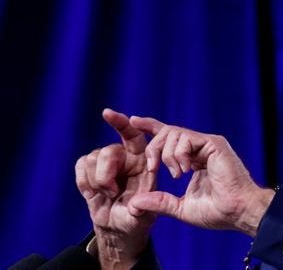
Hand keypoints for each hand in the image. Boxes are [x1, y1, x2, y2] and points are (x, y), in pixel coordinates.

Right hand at [75, 109, 155, 268]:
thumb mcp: (142, 217)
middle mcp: (127, 157)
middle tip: (111, 193)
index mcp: (144, 161)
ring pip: (92, 158)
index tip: (107, 114)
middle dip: (105, 175)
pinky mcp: (91, 168)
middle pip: (108, 151)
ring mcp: (108, 161)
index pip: (134, 135)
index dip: (121, 123)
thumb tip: (135, 205)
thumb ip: (141, 210)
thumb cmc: (136, 218)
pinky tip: (92, 193)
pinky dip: (83, 182)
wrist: (119, 227)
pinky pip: (81, 164)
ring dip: (96, 182)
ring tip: (107, 195)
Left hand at [128, 116, 274, 236]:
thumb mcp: (181, 208)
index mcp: (193, 159)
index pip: (169, 137)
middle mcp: (200, 147)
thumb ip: (160, 202)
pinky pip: (186, 138)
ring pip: (173, 133)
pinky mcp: (214, 143)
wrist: (237, 212)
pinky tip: (186, 170)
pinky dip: (179, 155)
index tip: (133, 120)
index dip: (150, 127)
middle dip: (153, 148)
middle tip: (153, 169)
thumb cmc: (217, 212)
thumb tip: (135, 202)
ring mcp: (207, 144)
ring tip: (177, 175)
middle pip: (166, 132)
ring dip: (167, 155)